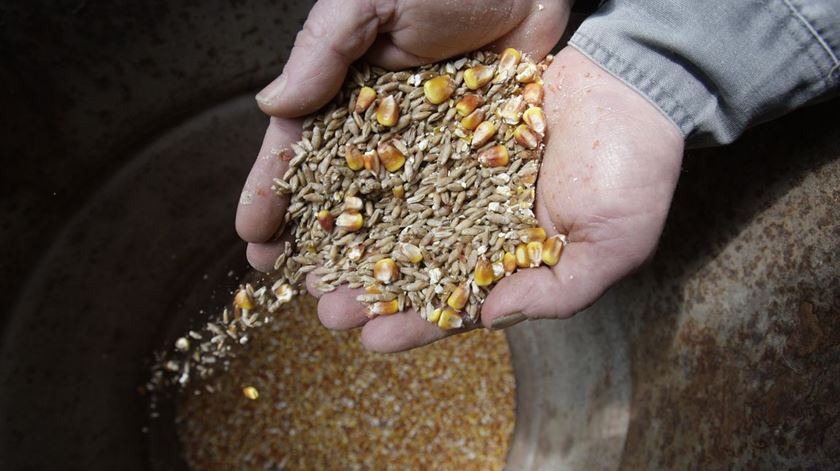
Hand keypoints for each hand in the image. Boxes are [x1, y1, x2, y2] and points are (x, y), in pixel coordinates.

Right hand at [236, 0, 575, 347]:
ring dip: (372, 264)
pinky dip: (435, 252)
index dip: (272, 193)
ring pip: (395, 217)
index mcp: (347, 91)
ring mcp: (434, 151)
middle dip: (319, 245)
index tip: (252, 239)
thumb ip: (322, 48)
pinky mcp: (481, 163)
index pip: (300, 150)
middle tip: (302, 288)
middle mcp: (386, 129)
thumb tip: (273, 106)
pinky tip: (419, 287)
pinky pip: (453, 214)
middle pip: (344, 197)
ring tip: (352, 307)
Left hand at [320, 47, 682, 351]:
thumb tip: (491, 319)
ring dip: (361, 241)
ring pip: (402, 218)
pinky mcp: (455, 136)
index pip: (459, 305)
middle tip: (325, 309)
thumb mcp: (613, 245)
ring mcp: (466, 181)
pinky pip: (409, 160)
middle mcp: (482, 226)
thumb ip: (556, 290)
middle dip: (373, 291)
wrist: (635, 83)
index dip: (416, 326)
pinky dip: (375, 177)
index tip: (371, 341)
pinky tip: (339, 193)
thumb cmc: (636, 170)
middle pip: (417, 266)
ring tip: (315, 262)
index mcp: (515, 262)